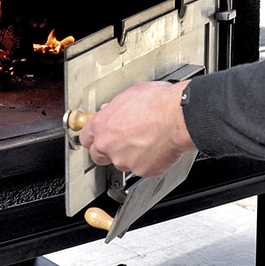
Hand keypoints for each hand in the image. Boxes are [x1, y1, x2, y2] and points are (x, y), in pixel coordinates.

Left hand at [78, 81, 195, 177]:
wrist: (178, 117)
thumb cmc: (157, 103)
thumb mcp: (129, 94)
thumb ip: (115, 107)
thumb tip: (115, 109)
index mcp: (102, 124)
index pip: (86, 138)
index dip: (94, 137)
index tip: (98, 137)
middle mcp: (108, 144)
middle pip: (97, 155)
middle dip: (106, 151)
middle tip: (120, 143)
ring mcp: (124, 160)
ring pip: (121, 163)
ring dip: (129, 155)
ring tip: (145, 142)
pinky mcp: (142, 170)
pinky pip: (141, 168)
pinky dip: (148, 162)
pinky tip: (156, 149)